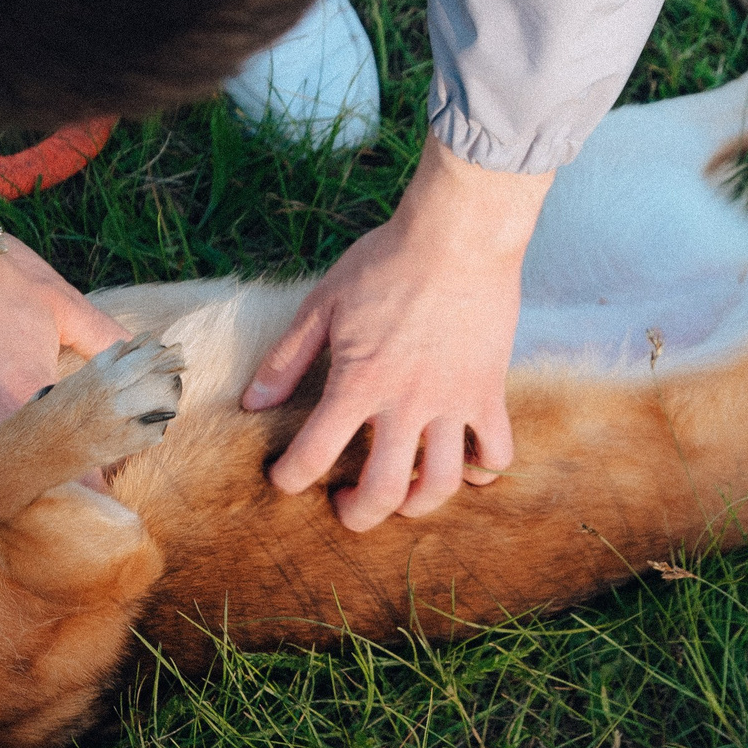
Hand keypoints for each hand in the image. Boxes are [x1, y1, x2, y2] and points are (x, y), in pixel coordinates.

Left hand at [243, 136, 553, 530]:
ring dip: (417, 505)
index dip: (289, 478)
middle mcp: (406, 403)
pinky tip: (463, 466)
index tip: (284, 478)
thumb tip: (252, 403)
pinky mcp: (489, 391)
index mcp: (358, 383)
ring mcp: (453, 402)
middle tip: (345, 504)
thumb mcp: (322, 304)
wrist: (458, 234)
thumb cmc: (386, 262)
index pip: (313, 456)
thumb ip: (287, 359)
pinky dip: (481, 471)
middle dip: (357, 514)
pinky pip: (495, 452)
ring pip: (442, 484)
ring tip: (402, 496)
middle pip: (383, 492)